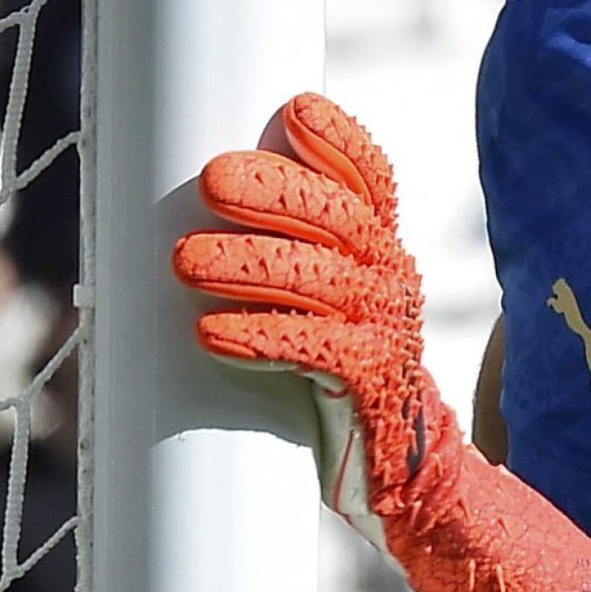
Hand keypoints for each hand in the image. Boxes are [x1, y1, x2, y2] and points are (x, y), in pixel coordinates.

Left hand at [172, 94, 590, 591]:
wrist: (405, 481)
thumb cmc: (339, 387)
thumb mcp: (320, 309)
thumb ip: (284, 258)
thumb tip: (187, 210)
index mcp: (379, 252)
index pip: (371, 179)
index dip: (338, 141)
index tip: (293, 110)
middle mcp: (391, 281)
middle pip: (342, 216)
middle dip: (278, 189)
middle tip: (216, 178)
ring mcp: (386, 332)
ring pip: (323, 278)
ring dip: (250, 264)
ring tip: (185, 260)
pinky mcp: (370, 386)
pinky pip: (317, 349)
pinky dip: (262, 335)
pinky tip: (212, 332)